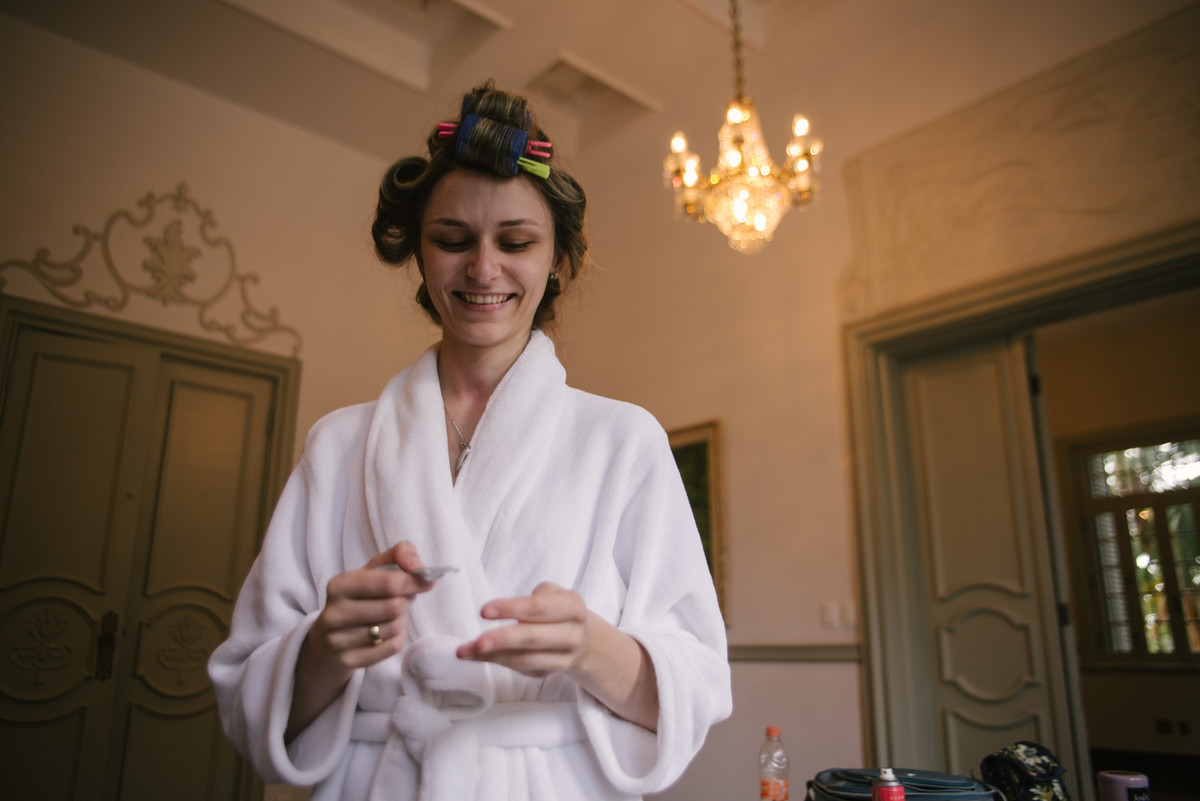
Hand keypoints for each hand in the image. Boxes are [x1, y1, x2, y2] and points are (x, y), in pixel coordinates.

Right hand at [308, 542, 435, 667]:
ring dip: (402, 620)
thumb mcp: (374, 568)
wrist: (330, 635)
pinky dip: (398, 638)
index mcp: (339, 585)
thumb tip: (418, 567)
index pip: (389, 583)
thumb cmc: (360, 595)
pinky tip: (389, 631)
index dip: (414, 582)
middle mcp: (334, 613)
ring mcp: (338, 640)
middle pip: (394, 607)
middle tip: (403, 599)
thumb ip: (400, 553)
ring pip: (394, 628)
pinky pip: (391, 648)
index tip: (426, 581)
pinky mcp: (348, 660)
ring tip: (391, 615)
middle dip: (406, 601)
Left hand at [457, 581, 659, 729]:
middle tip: (477, 642)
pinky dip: (494, 661)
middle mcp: (571, 636)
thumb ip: (532, 599)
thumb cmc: (559, 609)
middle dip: (502, 640)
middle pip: (533, 639)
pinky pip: (517, 668)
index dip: (511, 609)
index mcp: (573, 609)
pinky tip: (474, 656)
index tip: (484, 611)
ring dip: (491, 656)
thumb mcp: (553, 593)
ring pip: (523, 659)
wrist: (583, 639)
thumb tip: (504, 614)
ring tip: (464, 651)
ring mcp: (561, 659)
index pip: (538, 609)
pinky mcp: (546, 673)